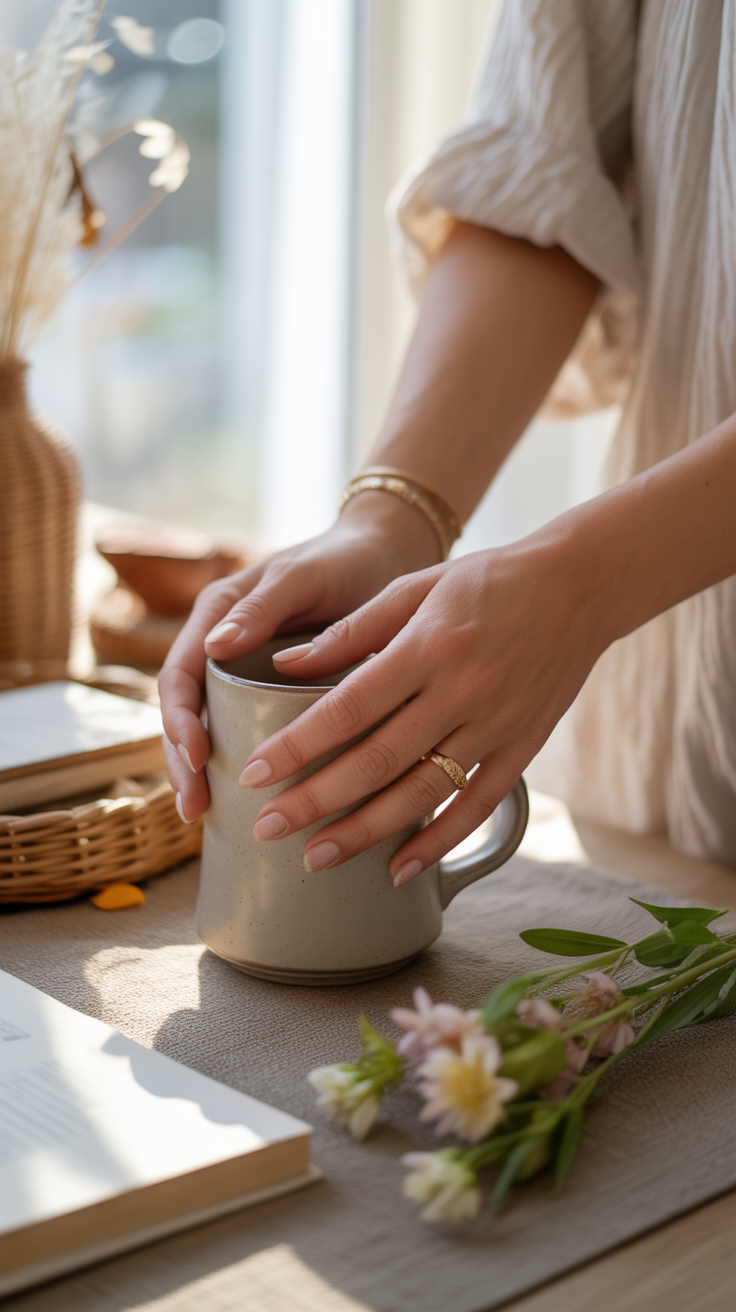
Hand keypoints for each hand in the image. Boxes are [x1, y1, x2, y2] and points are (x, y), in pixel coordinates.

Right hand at [159, 493, 441, 818]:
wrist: (383, 557)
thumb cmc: (341, 559)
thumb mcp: (301, 577)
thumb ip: (261, 607)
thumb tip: (212, 648)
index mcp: (215, 617)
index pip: (179, 676)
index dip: (179, 721)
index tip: (196, 757)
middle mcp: (221, 649)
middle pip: (186, 713)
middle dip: (182, 762)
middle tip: (194, 807)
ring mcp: (244, 674)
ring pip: (209, 729)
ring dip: (200, 773)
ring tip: (203, 816)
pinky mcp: (272, 693)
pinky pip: (243, 731)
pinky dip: (235, 766)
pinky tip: (237, 803)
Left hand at [239, 532, 608, 884]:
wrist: (580, 587)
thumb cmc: (487, 580)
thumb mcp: (415, 586)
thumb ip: (350, 630)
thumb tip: (285, 665)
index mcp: (426, 647)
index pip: (348, 708)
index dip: (297, 745)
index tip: (255, 773)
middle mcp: (460, 693)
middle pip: (376, 761)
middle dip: (315, 800)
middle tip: (266, 828)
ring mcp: (495, 726)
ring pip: (421, 793)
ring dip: (365, 832)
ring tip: (316, 857)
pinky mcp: (522, 748)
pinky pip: (476, 806)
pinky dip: (438, 841)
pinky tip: (398, 869)